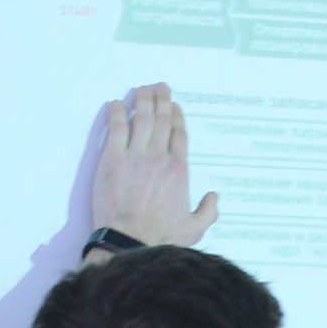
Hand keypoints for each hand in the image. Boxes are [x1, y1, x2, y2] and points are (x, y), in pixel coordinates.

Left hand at [90, 82, 220, 247]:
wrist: (130, 240)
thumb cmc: (160, 236)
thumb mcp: (194, 229)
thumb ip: (208, 212)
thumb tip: (214, 197)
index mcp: (178, 170)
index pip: (178, 134)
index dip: (175, 117)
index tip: (173, 106)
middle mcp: (158, 157)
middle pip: (160, 120)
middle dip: (161, 100)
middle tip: (159, 87)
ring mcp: (134, 156)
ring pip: (140, 119)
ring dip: (142, 100)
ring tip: (142, 89)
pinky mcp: (112, 159)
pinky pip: (116, 129)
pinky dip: (116, 114)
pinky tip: (115, 105)